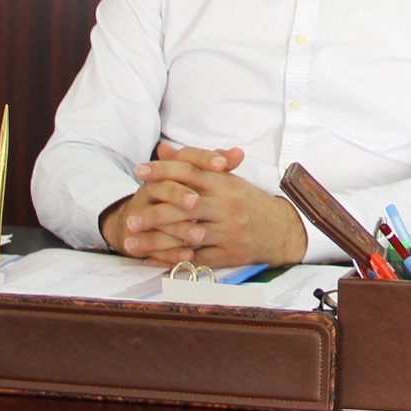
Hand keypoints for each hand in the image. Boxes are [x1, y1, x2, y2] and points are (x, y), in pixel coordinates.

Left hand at [98, 142, 304, 267]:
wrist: (280, 229)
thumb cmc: (245, 201)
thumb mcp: (224, 178)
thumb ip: (193, 164)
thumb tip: (164, 149)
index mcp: (224, 184)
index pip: (190, 172)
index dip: (163, 170)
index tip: (139, 171)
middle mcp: (226, 207)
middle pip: (185, 207)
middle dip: (154, 213)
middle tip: (130, 217)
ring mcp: (227, 232)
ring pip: (187, 236)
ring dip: (157, 241)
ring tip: (132, 243)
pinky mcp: (227, 255)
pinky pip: (196, 259)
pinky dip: (172, 261)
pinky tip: (151, 261)